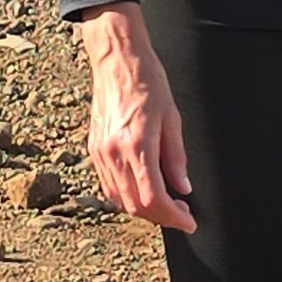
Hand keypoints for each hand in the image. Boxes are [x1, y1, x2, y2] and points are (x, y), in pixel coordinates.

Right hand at [80, 5, 194, 233]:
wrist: (117, 60)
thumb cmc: (148, 81)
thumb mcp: (172, 118)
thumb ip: (176, 157)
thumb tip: (183, 188)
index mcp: (137, 144)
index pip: (154, 197)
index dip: (173, 217)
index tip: (188, 221)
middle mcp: (114, 152)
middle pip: (135, 205)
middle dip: (161, 217)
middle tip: (181, 213)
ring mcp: (100, 152)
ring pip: (119, 199)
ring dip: (143, 209)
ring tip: (165, 204)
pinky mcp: (93, 148)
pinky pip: (108, 185)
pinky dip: (126, 196)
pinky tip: (143, 190)